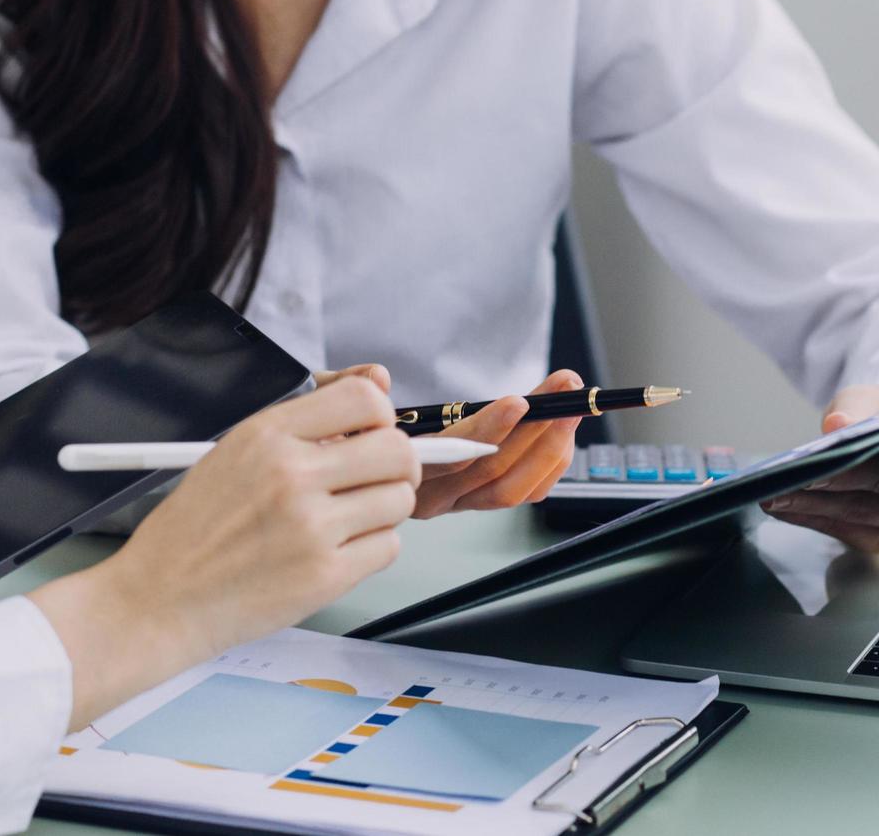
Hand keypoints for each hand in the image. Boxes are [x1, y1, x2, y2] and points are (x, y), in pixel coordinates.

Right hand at [28, 376, 418, 729]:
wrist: (159, 599)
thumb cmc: (194, 530)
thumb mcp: (235, 452)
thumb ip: (308, 418)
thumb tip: (378, 378)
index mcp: (266, 435)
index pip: (363, 399)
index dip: (380, 418)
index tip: (370, 436)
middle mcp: (291, 475)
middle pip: (397, 451)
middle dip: (396, 466)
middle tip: (374, 481)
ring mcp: (311, 527)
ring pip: (399, 500)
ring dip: (382, 510)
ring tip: (344, 520)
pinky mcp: (324, 576)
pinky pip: (388, 548)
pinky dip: (371, 550)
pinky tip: (335, 551)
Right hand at [316, 364, 581, 517]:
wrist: (307, 483)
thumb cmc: (313, 442)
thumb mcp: (315, 405)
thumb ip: (346, 390)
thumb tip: (377, 376)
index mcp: (393, 472)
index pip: (450, 457)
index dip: (489, 430)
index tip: (518, 402)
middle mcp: (426, 497)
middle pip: (493, 473)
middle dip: (537, 428)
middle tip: (564, 388)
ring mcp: (450, 501)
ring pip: (509, 488)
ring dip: (549, 446)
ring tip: (570, 402)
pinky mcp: (465, 499)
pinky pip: (514, 495)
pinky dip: (544, 468)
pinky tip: (560, 435)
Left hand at [761, 374, 878, 552]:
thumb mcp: (875, 396)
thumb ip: (859, 405)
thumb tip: (838, 425)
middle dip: (839, 475)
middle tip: (798, 473)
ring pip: (861, 509)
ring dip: (813, 503)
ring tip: (774, 493)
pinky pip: (845, 531)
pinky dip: (810, 518)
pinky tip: (784, 508)